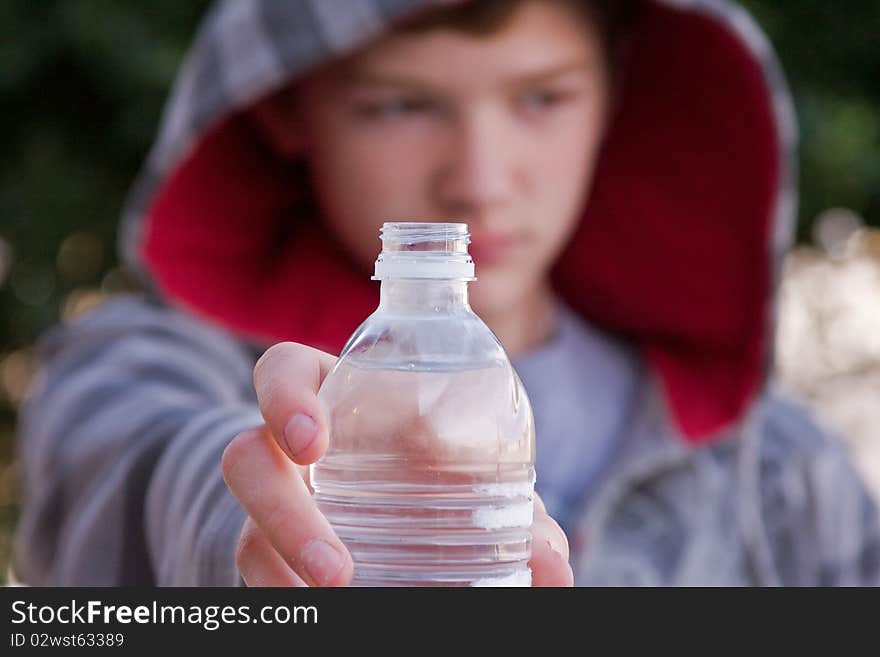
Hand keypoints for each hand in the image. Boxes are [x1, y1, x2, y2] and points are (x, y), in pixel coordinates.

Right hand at [222, 341, 573, 586]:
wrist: (402, 521)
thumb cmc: (442, 481)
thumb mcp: (475, 483)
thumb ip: (515, 513)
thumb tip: (552, 565)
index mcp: (338, 401)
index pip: (284, 373)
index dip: (283, 396)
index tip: (314, 443)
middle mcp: (292, 452)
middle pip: (247, 459)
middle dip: (279, 511)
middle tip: (338, 570)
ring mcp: (277, 506)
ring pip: (245, 530)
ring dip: (281, 569)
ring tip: (335, 599)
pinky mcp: (273, 555)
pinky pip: (258, 574)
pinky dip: (284, 596)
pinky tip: (319, 612)